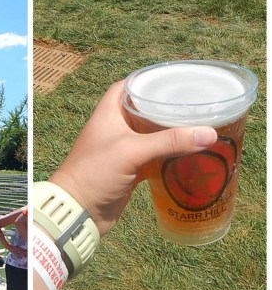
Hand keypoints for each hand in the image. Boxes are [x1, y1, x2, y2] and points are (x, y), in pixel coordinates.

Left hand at [49, 80, 217, 235]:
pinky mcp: (130, 169)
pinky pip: (154, 157)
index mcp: (108, 114)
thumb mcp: (131, 151)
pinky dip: (169, 155)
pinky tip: (191, 152)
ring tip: (200, 124)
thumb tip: (210, 133)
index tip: (173, 78)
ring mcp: (122, 150)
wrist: (78, 211)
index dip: (146, 80)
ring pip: (151, 135)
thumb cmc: (95, 173)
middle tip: (196, 103)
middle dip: (166, 107)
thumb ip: (169, 141)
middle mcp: (115, 128)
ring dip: (171, 132)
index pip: (126, 86)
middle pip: (144, 110)